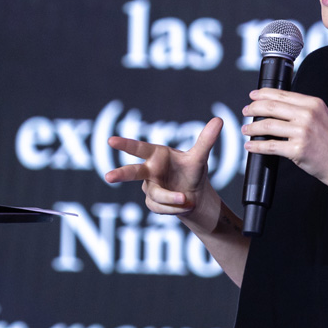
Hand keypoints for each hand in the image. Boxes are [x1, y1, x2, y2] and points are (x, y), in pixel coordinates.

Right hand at [104, 118, 222, 220]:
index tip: (111, 141)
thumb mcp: (200, 157)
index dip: (125, 144)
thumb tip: (218, 120)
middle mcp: (149, 171)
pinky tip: (184, 204)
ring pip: (155, 194)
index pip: (139, 148)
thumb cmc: (193, 172)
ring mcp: (149, 188)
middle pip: (132, 172)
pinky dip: (174, 207)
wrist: (196, 197)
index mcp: (157, 155)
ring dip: (171, 198)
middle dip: (120, 174)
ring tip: (186, 198)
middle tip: (109, 177)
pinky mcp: (152, 203)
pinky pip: (160, 206)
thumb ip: (206, 140)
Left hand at [243, 89, 327, 184]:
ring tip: (246, 130)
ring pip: (268, 125)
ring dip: (252, 127)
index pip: (281, 94)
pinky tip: (250, 146)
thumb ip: (302, 110)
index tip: (252, 96)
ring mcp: (302, 132)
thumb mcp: (321, 117)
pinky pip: (270, 146)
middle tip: (245, 112)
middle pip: (271, 107)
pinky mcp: (298, 150)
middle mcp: (308, 115)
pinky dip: (257, 146)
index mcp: (313, 104)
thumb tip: (276, 107)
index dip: (262, 94)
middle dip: (253, 108)